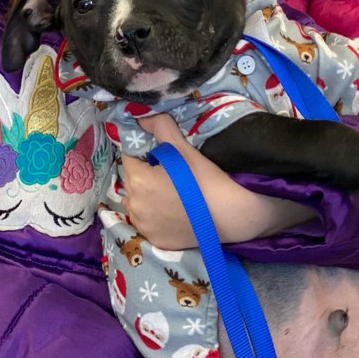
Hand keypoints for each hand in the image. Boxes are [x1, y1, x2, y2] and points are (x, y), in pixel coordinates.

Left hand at [121, 112, 314, 246]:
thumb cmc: (205, 179)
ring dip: (147, 194)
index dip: (145, 153)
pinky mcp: (154, 240)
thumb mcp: (183, 149)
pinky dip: (155, 214)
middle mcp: (134, 205)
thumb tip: (142, 117)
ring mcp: (143, 225)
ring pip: (137, 201)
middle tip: (171, 172)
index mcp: (138, 180)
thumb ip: (160, 128)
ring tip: (173, 191)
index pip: (129, 157)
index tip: (162, 156)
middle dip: (145, 172)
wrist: (229, 216)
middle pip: (132, 179)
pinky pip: (147, 221)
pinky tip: (174, 209)